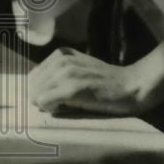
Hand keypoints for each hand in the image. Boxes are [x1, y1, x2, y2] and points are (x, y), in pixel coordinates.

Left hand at [28, 47, 142, 116]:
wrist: (131, 86)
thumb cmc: (105, 83)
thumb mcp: (80, 70)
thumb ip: (59, 74)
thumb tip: (35, 91)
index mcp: (61, 54)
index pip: (32, 77)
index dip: (40, 91)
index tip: (54, 100)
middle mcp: (61, 60)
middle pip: (31, 86)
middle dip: (41, 99)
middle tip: (61, 105)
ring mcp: (66, 73)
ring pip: (35, 94)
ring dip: (47, 104)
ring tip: (67, 106)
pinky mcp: (72, 88)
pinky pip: (44, 101)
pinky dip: (51, 108)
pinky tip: (67, 109)